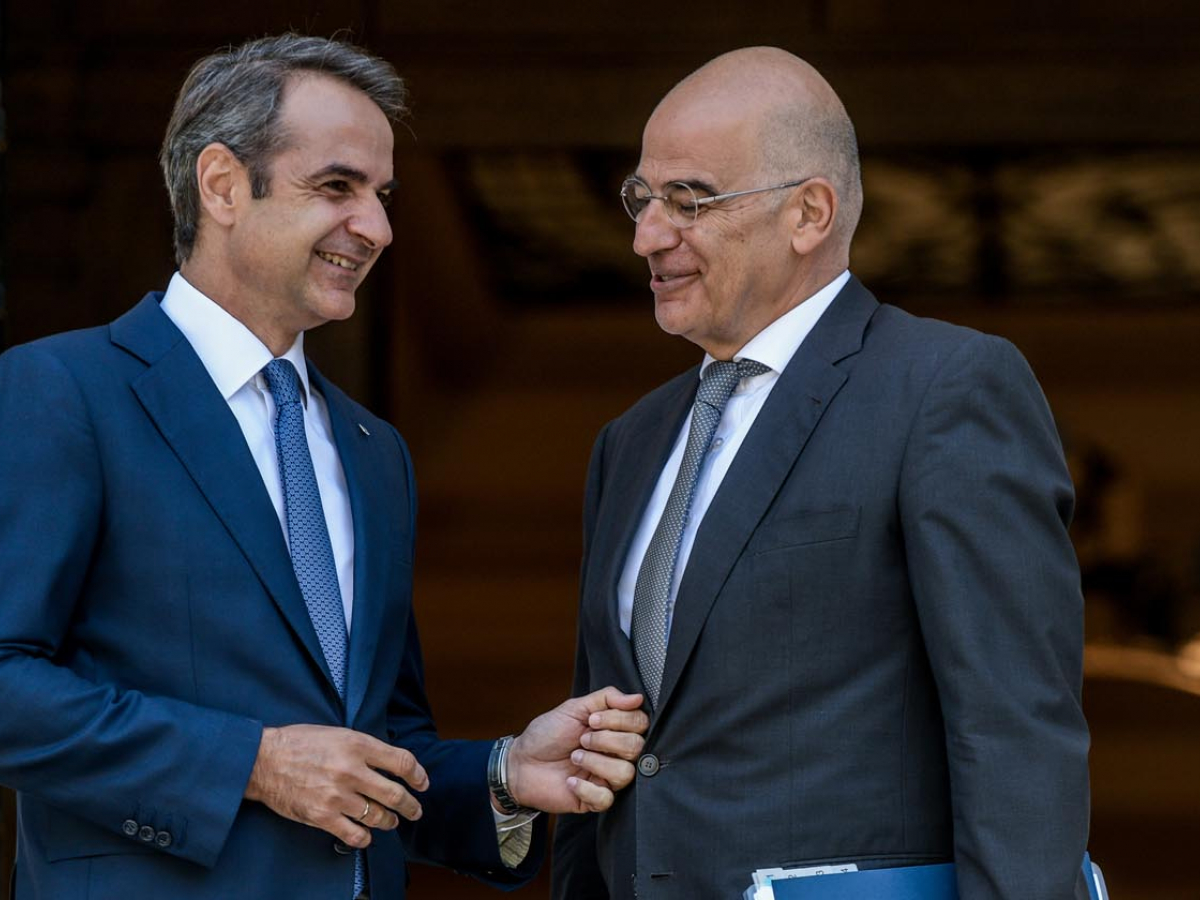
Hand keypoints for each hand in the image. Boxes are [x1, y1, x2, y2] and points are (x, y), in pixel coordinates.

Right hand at [244, 724, 428, 847]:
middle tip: (415, 811)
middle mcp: (351, 770)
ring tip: (391, 821)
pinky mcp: (322, 816)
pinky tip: (366, 835)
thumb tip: (390, 763)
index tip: (423, 783)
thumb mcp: (338, 733)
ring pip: (378, 816)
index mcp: (358, 745)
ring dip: (389, 821)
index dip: (418, 775)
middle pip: (396, 794)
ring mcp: (337, 795)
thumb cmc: (300, 743)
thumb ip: (365, 748)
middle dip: (411, 806)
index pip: (403, 761)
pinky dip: (365, 837)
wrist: (263, 760)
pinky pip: (355, 834)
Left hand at [504, 686, 646, 813]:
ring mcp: (607, 778)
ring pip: (625, 773)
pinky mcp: (595, 799)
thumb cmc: (547, 734)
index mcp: (614, 730)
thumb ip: (606, 698)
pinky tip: (570, 781)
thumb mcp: (574, 708)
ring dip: (596, 762)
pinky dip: (586, 788)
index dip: (620, 720)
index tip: (593, 719)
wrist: (521, 763)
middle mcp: (615, 754)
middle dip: (606, 740)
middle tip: (582, 739)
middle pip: (636, 747)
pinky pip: (606, 799)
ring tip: (575, 757)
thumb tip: (637, 697)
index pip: (640, 724)